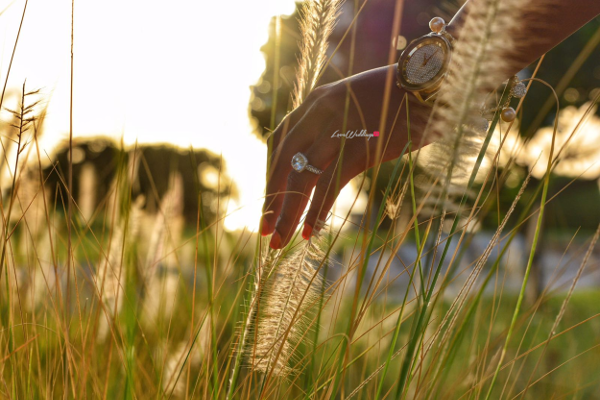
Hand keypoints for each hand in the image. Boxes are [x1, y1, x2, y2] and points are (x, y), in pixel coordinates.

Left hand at [260, 64, 430, 248]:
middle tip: (265, 231)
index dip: (270, 174)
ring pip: (301, 177)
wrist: (431, 81)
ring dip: (288, 212)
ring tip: (280, 241)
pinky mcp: (360, 147)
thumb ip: (334, 124)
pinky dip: (317, 210)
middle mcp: (319, 112)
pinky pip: (329, 184)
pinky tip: (310, 231)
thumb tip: (323, 158)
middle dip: (271, 198)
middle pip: (282, 161)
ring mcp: (338, 129)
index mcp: (315, 101)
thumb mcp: (355, 104)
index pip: (280, 142)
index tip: (270, 201)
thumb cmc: (397, 97)